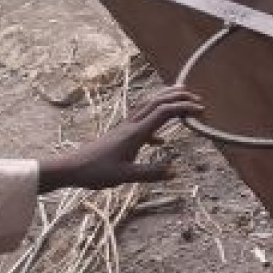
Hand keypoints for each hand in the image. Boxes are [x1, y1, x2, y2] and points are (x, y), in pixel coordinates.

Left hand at [39, 87, 202, 190]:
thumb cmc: (96, 171)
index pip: (164, 112)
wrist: (70, 168)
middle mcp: (132, 124)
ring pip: (149, 105)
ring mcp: (125, 127)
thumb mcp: (125, 176)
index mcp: (136, 132)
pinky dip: (155, 121)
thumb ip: (151, 173)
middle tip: (197, 97)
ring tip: (181, 98)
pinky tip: (162, 139)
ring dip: (166, 99)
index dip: (184, 107)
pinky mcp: (120, 133)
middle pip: (157, 101)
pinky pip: (142, 119)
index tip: (201, 109)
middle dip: (178, 96)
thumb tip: (175, 171)